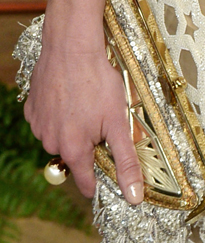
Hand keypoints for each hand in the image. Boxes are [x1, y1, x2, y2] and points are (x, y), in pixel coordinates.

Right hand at [24, 39, 143, 203]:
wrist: (72, 47)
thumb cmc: (97, 81)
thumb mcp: (119, 122)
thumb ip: (125, 161)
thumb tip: (133, 195)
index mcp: (73, 150)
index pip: (85, 182)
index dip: (98, 181)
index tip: (106, 176)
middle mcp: (50, 142)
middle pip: (73, 156)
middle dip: (88, 144)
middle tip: (101, 120)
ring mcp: (38, 125)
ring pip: (59, 136)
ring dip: (72, 127)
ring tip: (86, 103)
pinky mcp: (31, 107)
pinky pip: (46, 119)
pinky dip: (58, 112)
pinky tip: (70, 95)